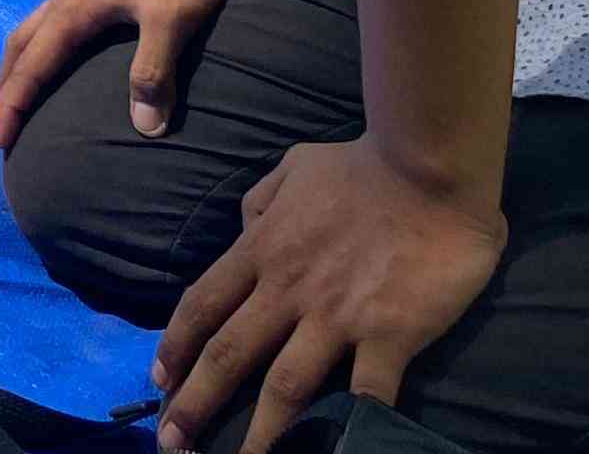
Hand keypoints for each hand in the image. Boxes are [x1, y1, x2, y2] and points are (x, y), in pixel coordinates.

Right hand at [0, 0, 239, 151]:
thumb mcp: (172, 21)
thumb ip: (154, 70)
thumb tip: (144, 129)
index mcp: (74, 12)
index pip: (32, 67)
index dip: (15, 105)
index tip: (2, 141)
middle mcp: (64, 1)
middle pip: (18, 48)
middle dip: (6, 90)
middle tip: (2, 130)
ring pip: (29, 33)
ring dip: (17, 69)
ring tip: (17, 99)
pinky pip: (46, 25)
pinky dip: (36, 51)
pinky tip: (55, 60)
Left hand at [152, 139, 504, 451]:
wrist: (429, 166)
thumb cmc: (363, 165)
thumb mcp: (294, 168)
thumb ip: (262, 202)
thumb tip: (245, 229)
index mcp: (263, 247)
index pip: (203, 304)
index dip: (175, 346)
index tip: (158, 379)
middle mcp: (288, 288)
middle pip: (228, 353)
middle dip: (195, 402)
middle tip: (172, 442)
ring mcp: (337, 316)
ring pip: (284, 387)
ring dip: (259, 434)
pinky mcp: (389, 336)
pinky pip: (368, 394)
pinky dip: (352, 428)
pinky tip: (337, 452)